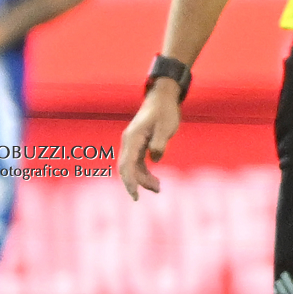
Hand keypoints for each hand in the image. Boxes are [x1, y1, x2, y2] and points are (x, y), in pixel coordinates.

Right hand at [119, 80, 182, 199]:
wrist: (162, 97)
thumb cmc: (164, 111)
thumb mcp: (165, 126)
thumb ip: (159, 143)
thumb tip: (155, 159)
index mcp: (132, 138)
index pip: (126, 165)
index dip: (130, 182)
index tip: (135, 195)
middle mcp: (129, 142)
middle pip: (127, 168)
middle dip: (137, 183)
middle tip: (157, 190)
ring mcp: (133, 144)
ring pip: (133, 167)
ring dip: (143, 179)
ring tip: (159, 187)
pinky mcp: (139, 145)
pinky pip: (138, 163)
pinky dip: (145, 172)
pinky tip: (156, 180)